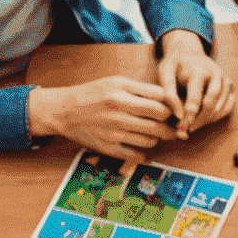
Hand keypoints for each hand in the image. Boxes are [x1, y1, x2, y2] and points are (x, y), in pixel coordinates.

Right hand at [26, 77, 176, 161]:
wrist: (62, 110)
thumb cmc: (93, 94)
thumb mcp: (116, 83)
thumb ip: (143, 90)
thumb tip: (171, 103)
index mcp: (121, 91)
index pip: (161, 101)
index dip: (173, 107)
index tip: (175, 112)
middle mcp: (118, 110)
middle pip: (161, 121)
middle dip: (170, 124)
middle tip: (169, 125)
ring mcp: (113, 131)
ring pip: (152, 140)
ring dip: (156, 138)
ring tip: (150, 132)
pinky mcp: (109, 147)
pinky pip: (138, 155)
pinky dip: (143, 153)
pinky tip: (139, 146)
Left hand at [154, 29, 233, 137]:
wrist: (189, 51)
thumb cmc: (175, 64)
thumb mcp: (164, 72)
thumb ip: (168, 93)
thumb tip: (178, 115)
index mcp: (198, 70)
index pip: (196, 98)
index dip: (189, 115)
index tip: (182, 126)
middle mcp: (215, 74)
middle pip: (212, 104)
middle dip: (200, 119)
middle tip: (190, 128)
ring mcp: (225, 80)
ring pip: (221, 107)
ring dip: (208, 119)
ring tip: (195, 124)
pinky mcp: (230, 85)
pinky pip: (228, 106)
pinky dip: (218, 115)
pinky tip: (206, 118)